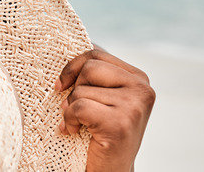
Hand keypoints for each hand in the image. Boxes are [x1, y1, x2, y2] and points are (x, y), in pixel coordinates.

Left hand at [55, 49, 154, 171]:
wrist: (109, 171)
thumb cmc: (99, 132)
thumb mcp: (101, 98)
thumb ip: (94, 75)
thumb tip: (64, 44)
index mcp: (139, 78)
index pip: (96, 54)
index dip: (72, 67)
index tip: (61, 85)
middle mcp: (142, 89)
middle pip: (89, 67)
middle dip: (73, 89)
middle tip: (72, 110)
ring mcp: (134, 106)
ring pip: (81, 89)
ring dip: (70, 109)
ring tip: (78, 124)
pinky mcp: (120, 123)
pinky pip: (78, 107)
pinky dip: (69, 120)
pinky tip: (74, 132)